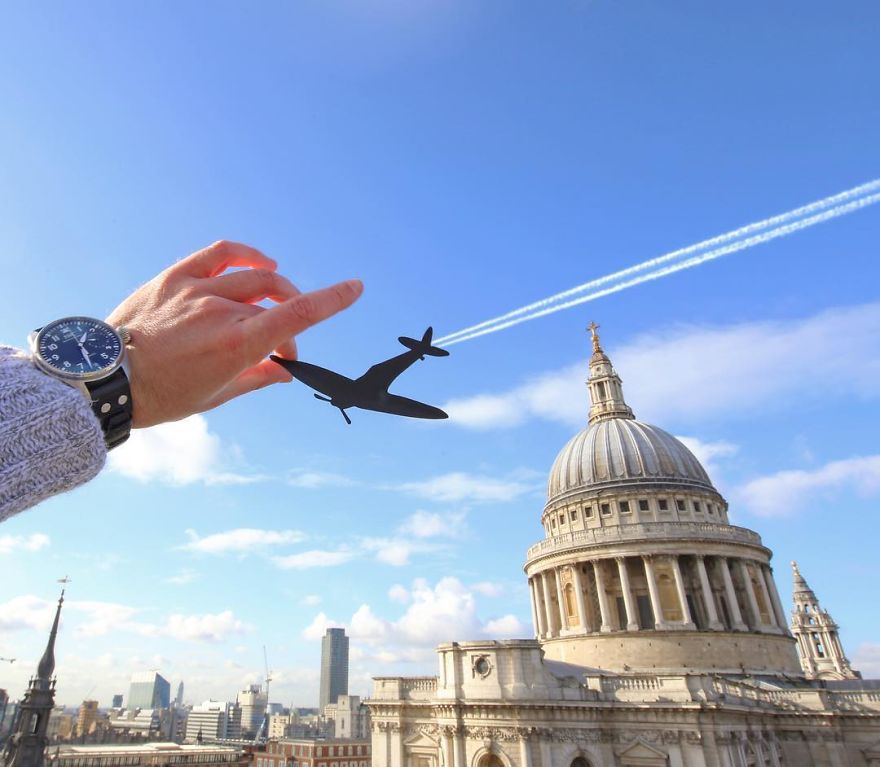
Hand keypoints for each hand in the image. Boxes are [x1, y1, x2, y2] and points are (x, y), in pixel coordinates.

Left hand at [106, 240, 362, 427]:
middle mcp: (220, 312)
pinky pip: (222, 253)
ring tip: (271, 307)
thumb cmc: (162, 395)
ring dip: (275, 292)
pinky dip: (247, 256)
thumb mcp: (216, 396)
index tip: (355, 287)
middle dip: (290, 322)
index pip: (296, 315)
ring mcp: (196, 290)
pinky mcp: (175, 277)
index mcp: (234, 347)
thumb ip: (258, 377)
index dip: (332, 300)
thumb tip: (287, 369)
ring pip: (256, 278)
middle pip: (279, 299)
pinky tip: (260, 264)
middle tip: (283, 345)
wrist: (104, 379)